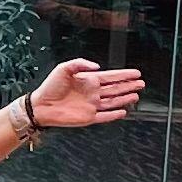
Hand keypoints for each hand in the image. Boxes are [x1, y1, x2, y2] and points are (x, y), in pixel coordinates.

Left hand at [30, 58, 145, 129]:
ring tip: (136, 95)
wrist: (40, 106)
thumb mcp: (64, 68)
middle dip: (129, 86)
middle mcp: (92, 93)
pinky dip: (114, 114)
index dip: (124, 75)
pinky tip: (123, 111)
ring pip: (113, 102)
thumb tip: (97, 67)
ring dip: (124, 98)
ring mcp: (91, 105)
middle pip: (115, 89)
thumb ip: (81, 64)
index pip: (111, 77)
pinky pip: (105, 116)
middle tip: (141, 83)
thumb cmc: (50, 87)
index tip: (136, 73)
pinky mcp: (88, 117)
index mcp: (89, 80)